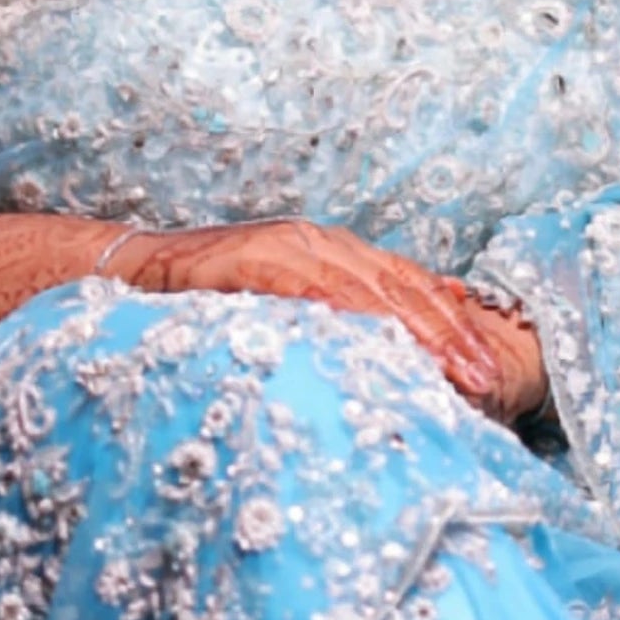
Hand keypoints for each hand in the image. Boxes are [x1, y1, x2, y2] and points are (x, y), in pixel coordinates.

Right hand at [120, 220, 545, 419]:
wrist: (131, 273)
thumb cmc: (209, 302)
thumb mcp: (286, 307)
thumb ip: (340, 315)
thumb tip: (406, 338)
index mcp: (332, 253)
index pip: (408, 284)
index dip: (451, 324)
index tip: (487, 365)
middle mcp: (318, 242)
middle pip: (400, 286)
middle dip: (447, 333)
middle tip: (483, 377)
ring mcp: (286, 246)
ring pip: (366, 286)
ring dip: (413, 329)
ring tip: (447, 369)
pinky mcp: (252, 257)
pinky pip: (309, 285)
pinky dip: (345, 310)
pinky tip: (374, 338)